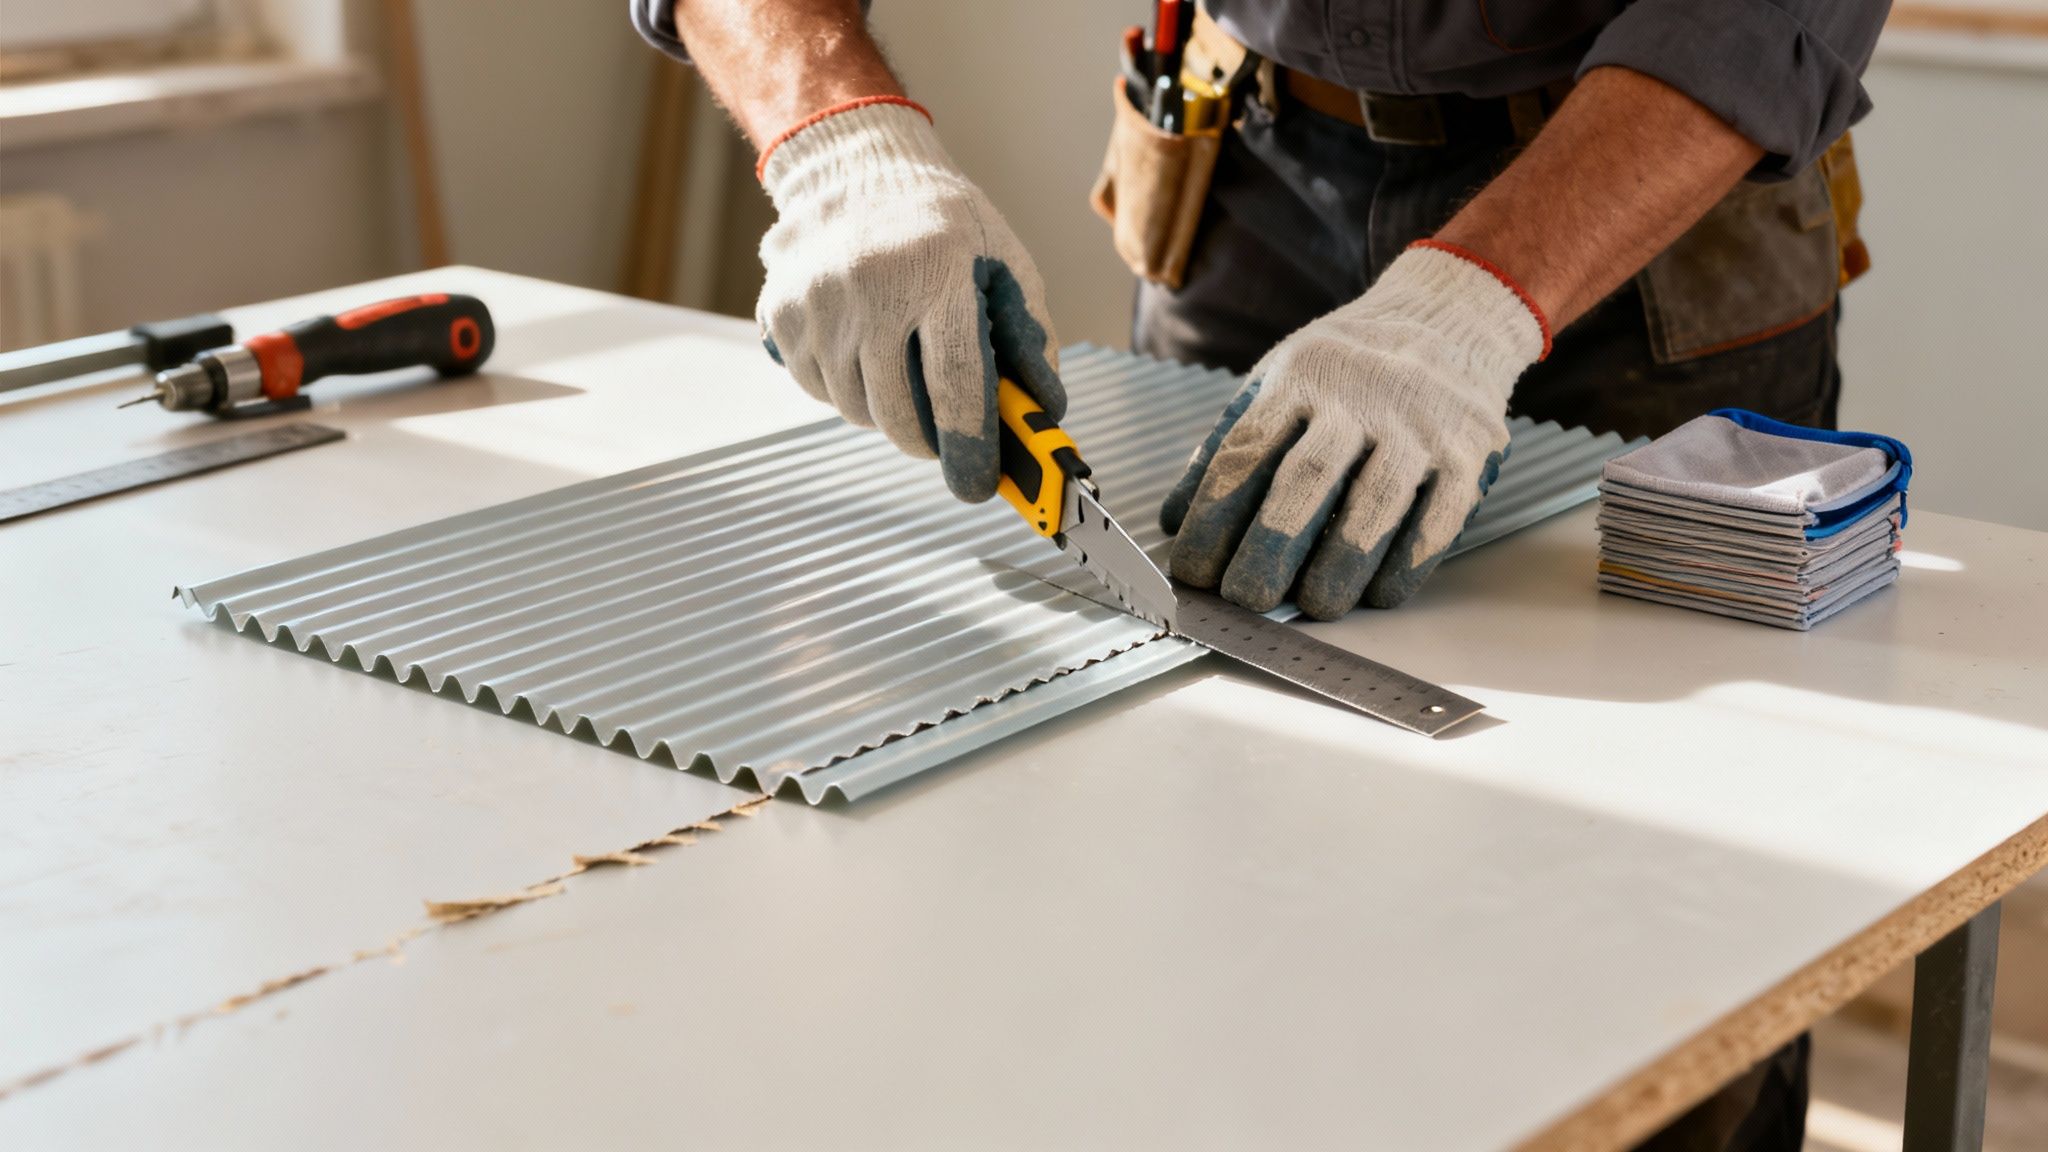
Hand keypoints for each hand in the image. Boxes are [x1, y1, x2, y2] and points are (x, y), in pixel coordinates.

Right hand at [757, 99, 1063, 501]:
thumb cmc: (945, 222)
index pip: (954, 384)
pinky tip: (866, 353)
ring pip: (857, 410)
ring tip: (905, 372)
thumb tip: (1041, 413)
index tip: (979, 484)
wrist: (858, 170)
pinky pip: (820, 390)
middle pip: (899, 412)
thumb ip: (1029, 337)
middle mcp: (871, 288)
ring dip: (887, 413)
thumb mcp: (1005, 262)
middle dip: (929, 442)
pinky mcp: (781, 316)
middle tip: (947, 437)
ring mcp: (818, 304)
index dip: (970, 445)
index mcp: (938, 272)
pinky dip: (848, 390)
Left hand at [1160, 243, 1548, 617]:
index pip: (1246, 452)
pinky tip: (1376, 593)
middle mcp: (1362, 395)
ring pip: (1374, 506)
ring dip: (1338, 568)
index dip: (1214, 518)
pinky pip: (1435, 520)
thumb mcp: (1280, 376)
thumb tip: (1174, 520)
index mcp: (1302, 374)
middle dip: (1271, 548)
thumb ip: (1229, 443)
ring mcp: (1420, 425)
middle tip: (1245, 597)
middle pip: (1307, 480)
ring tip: (1312, 606)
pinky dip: (1403, 565)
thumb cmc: (1347, 365)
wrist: (1451, 317)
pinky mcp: (1469, 455)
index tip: (1194, 570)